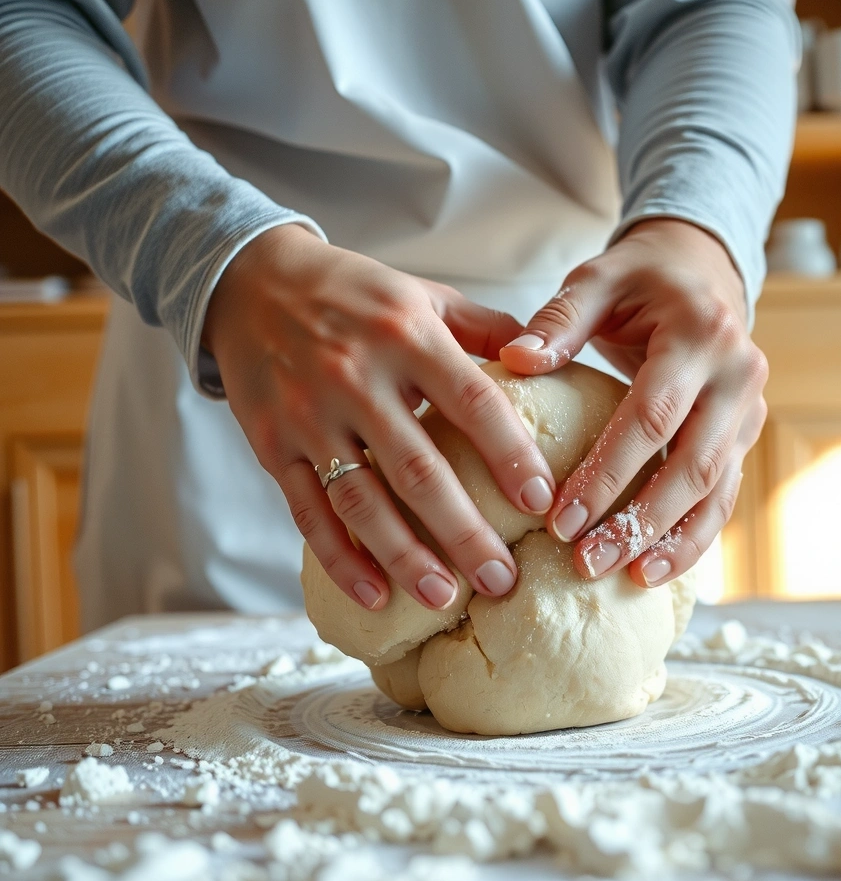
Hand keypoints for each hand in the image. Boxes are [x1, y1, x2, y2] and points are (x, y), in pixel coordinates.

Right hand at [203, 224, 555, 611]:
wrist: (250, 281)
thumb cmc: (355, 294)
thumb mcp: (424, 296)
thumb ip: (487, 328)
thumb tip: (550, 363)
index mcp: (407, 335)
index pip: (473, 402)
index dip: (510, 455)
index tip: (543, 503)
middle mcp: (357, 377)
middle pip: (419, 469)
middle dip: (465, 532)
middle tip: (503, 580)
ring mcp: (310, 415)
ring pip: (362, 502)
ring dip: (406, 557)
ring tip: (446, 599)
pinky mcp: (274, 446)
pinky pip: (309, 513)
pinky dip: (340, 560)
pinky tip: (375, 596)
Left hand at [499, 218, 766, 587]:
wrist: (704, 271)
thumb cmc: (642, 278)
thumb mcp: (598, 279)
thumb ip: (560, 319)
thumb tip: (515, 361)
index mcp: (701, 334)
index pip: (652, 416)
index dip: (608, 472)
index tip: (560, 519)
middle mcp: (738, 376)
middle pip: (692, 465)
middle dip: (639, 521)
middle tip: (586, 563)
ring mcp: (749, 410)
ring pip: (717, 491)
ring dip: (673, 541)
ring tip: (628, 579)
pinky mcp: (745, 435)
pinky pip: (724, 495)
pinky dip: (694, 536)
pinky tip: (655, 567)